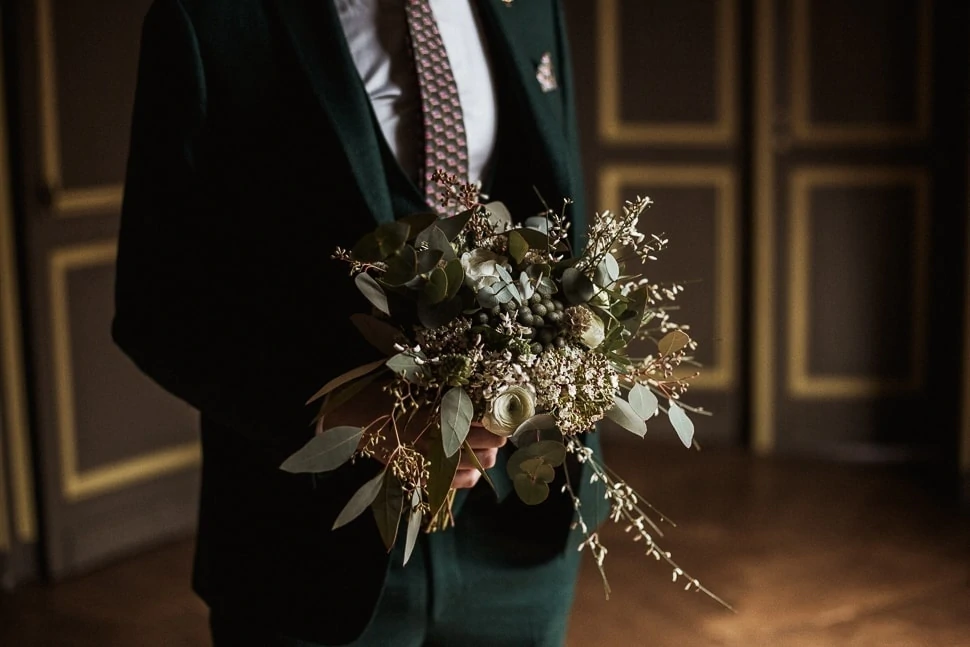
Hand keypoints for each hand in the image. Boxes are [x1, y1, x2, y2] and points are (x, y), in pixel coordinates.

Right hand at [322, 380, 505, 487]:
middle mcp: (444, 432)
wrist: (354, 416)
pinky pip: (463, 481)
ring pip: (484, 461)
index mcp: (445, 406)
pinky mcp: (426, 473)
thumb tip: (484, 380)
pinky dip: (472, 474)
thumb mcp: (421, 379)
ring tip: (484, 444)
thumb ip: (451, 383)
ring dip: (489, 452)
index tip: (506, 409)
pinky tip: (468, 464)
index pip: (492, 414)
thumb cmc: (389, 391)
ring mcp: (436, 456)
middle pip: (495, 439)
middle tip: (498, 426)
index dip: (504, 413)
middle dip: (500, 433)